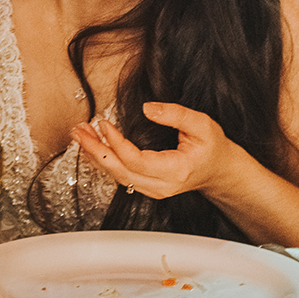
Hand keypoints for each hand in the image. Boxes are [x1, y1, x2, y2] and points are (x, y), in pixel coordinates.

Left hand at [71, 102, 242, 198]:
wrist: (219, 170)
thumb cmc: (212, 148)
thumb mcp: (202, 125)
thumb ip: (176, 114)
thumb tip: (147, 108)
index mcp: (175, 171)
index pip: (136, 160)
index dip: (117, 142)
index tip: (104, 123)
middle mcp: (161, 185)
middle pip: (120, 171)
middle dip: (96, 150)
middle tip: (79, 131)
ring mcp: (152, 189)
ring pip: (117, 175)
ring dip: (96, 154)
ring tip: (81, 134)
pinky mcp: (146, 186)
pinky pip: (120, 175)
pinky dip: (104, 159)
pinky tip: (92, 146)